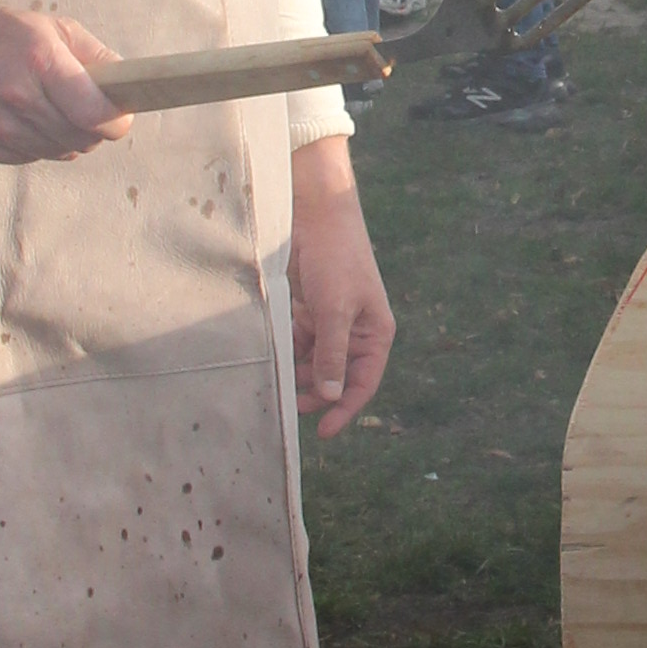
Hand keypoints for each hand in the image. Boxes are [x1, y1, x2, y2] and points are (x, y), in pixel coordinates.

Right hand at [0, 0, 137, 166]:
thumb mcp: (52, 27)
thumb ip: (96, 55)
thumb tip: (128, 83)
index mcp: (40, 63)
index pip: (95, 114)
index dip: (117, 119)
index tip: (121, 112)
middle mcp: (19, 99)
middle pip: (83, 137)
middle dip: (97, 127)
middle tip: (93, 108)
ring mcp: (0, 129)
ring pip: (62, 151)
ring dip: (72, 136)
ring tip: (61, 109)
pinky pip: (36, 156)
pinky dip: (44, 143)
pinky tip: (32, 118)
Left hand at [287, 142, 393, 435]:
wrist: (315, 215)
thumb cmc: (336, 258)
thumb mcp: (335, 308)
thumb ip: (331, 353)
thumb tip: (332, 396)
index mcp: (375, 333)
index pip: (363, 382)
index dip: (346, 409)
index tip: (324, 432)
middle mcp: (355, 332)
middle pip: (337, 377)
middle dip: (317, 394)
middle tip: (290, 408)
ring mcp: (330, 322)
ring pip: (314, 362)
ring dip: (298, 375)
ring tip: (277, 388)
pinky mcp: (308, 312)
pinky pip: (298, 343)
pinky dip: (286, 354)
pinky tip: (271, 362)